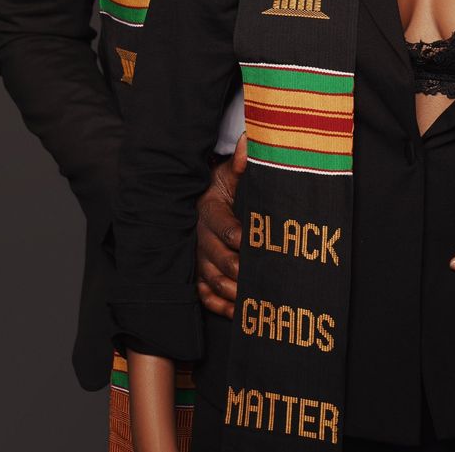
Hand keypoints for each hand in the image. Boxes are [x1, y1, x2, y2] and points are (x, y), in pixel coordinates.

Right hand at [196, 133, 245, 318]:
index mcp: (208, 207)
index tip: (253, 243)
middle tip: (258, 279)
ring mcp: (196, 256)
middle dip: (237, 270)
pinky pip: (203, 295)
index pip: (221, 224)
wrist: (209, 196)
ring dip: (231, 292)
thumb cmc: (227, 185)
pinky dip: (219, 306)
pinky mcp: (197, 273)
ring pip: (210, 280)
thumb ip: (244, 160)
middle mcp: (199, 235)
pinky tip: (237, 313)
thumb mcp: (234, 171)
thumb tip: (250, 142)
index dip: (237, 235)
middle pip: (215, 258)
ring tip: (252, 302)